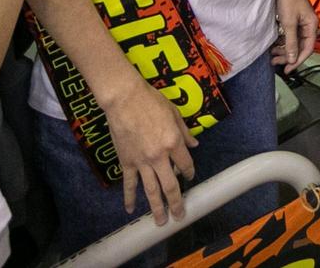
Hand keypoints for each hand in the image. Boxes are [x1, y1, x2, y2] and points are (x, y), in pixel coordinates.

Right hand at [101, 81, 197, 225]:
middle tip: (179, 216)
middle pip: (170, 186)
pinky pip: (129, 183)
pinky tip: (130, 209)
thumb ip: (184, 132)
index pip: (185, 165)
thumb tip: (194, 144)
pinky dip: (129, 197)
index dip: (189, 173)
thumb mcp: (174, 113)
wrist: (124, 99)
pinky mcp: (126, 162)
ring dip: (157, 207)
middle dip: (176, 203)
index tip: (189, 178)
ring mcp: (141, 162)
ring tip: (161, 222)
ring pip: (151, 190)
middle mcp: (159, 157)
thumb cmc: (151, 101)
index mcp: (173, 143)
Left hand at [270, 0, 317, 72]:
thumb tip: (292, 59)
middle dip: (288, 56)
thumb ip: (291, 43)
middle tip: (275, 63)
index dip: (297, 61)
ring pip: (294, 42)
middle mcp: (308, 26)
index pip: (308, 49)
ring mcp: (301, 23)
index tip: (287, 70)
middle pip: (300, 47)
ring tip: (272, 56)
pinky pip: (289, 36)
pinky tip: (274, 46)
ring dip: (284, 50)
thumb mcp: (289, 23)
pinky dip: (282, 42)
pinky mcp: (293, 20)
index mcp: (312, 26)